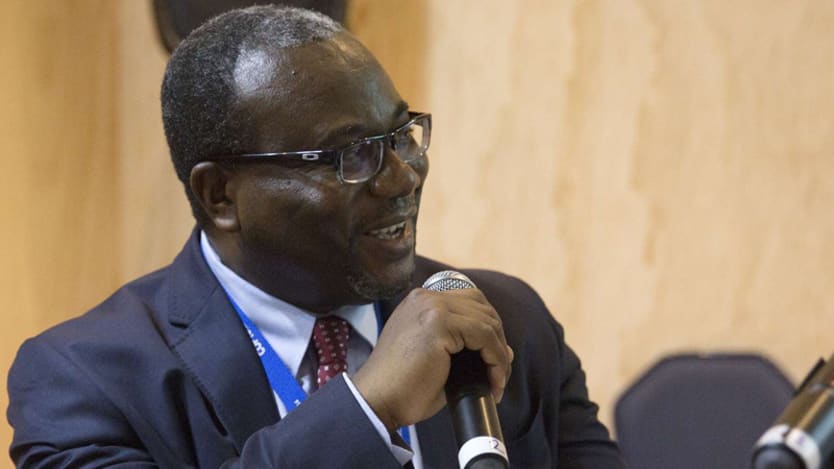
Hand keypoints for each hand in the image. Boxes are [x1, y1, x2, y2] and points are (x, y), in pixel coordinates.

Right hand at [352, 288, 513, 431]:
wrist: (378, 402)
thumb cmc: (403, 388)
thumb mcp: (438, 360)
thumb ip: (468, 349)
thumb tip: (506, 350)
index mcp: (421, 301)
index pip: (470, 302)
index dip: (489, 330)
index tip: (492, 362)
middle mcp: (425, 298)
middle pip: (483, 307)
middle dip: (497, 341)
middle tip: (498, 374)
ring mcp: (431, 307)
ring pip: (488, 321)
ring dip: (499, 354)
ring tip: (497, 383)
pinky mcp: (438, 323)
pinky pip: (485, 336)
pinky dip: (496, 360)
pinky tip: (493, 382)